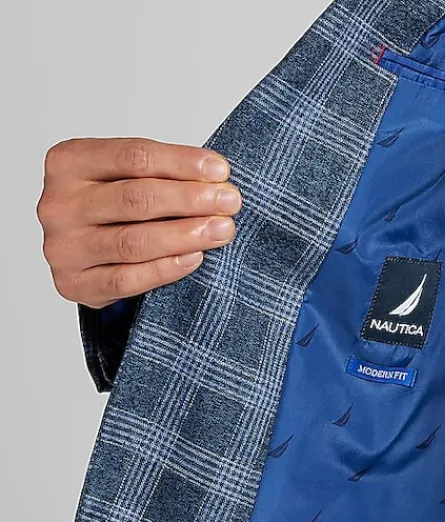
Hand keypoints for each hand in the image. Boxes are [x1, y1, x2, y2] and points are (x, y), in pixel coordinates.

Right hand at [37, 137, 241, 307]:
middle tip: (229, 202)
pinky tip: (194, 258)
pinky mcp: (73, 284)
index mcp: (68, 162)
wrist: (82, 256)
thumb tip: (217, 180)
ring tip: (222, 230)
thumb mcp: (124, 178)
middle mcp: (58, 204)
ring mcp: (63, 247)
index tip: (221, 172)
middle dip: (190, 200)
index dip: (182, 163)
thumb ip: (160, 174)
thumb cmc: (112, 210)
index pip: (133, 157)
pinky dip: (164, 269)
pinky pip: (126, 279)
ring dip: (185, 235)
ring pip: (133, 241)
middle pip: (135, 198)